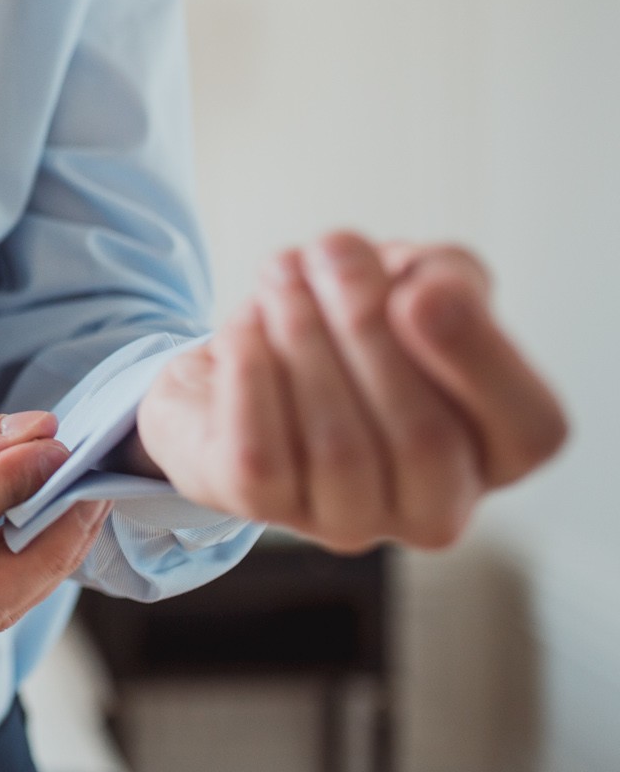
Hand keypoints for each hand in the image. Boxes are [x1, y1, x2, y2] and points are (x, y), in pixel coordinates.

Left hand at [137, 233, 567, 550]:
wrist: (243, 356)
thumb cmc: (356, 325)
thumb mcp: (424, 280)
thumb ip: (450, 279)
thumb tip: (426, 296)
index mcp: (496, 451)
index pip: (529, 432)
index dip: (479, 360)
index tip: (418, 289)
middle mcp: (433, 507)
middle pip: (423, 437)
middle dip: (367, 327)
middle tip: (330, 251)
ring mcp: (347, 520)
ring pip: (338, 447)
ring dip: (303, 338)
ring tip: (283, 275)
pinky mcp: (262, 508)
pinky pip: (260, 455)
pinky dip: (251, 376)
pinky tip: (246, 330)